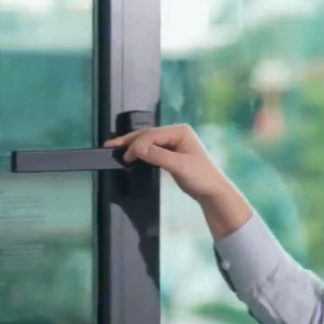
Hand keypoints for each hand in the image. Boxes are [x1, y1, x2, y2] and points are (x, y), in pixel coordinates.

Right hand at [104, 124, 228, 200]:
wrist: (213, 191)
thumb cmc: (201, 177)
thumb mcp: (179, 166)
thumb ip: (158, 156)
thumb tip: (137, 148)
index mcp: (180, 131)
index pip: (152, 134)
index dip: (137, 144)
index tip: (125, 156)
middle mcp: (176, 133)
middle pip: (148, 135)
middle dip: (129, 141)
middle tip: (110, 146)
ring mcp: (174, 142)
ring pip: (148, 141)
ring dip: (133, 146)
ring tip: (116, 149)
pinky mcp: (172, 153)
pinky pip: (152, 149)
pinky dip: (141, 152)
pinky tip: (131, 155)